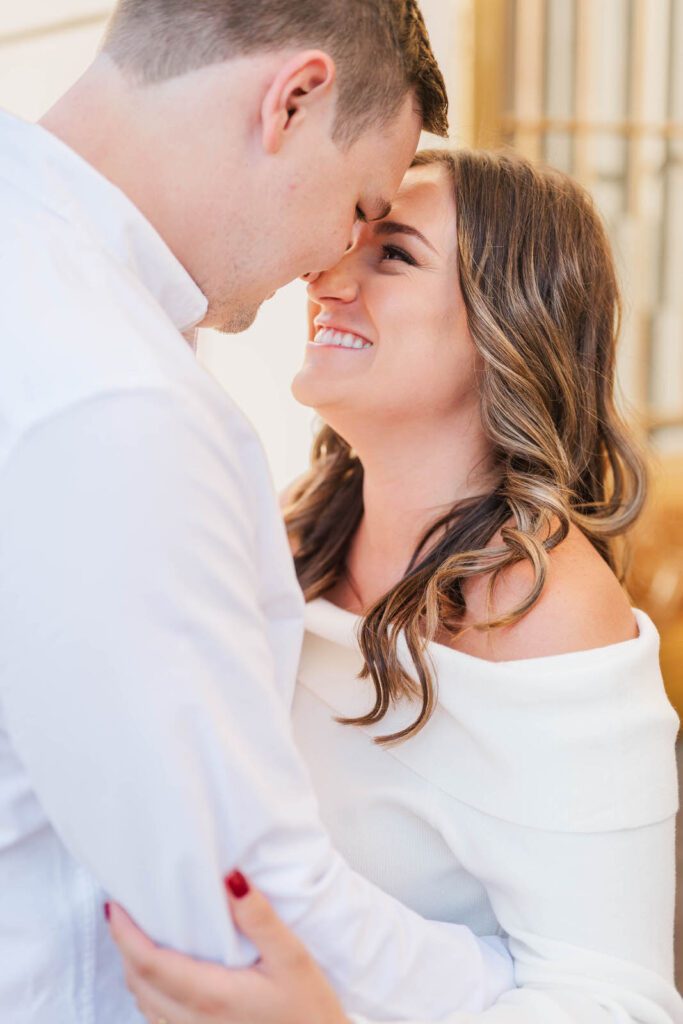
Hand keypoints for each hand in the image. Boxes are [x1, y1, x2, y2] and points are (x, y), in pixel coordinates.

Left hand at [106, 871, 349, 1023]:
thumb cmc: (309, 1012)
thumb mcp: (293, 957)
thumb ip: (259, 918)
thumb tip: (231, 878)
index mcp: (211, 995)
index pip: (149, 963)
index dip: (125, 934)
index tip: (115, 905)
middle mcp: (193, 1021)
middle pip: (138, 983)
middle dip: (123, 945)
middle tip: (122, 910)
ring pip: (144, 1003)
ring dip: (133, 968)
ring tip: (136, 933)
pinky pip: (158, 1017)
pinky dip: (148, 990)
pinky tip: (161, 971)